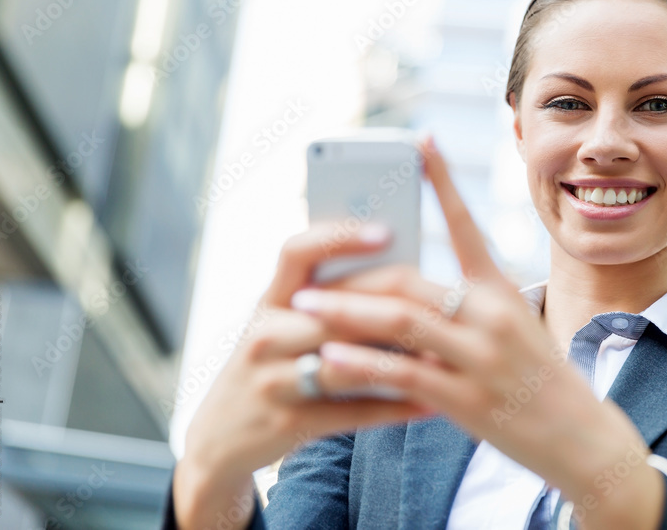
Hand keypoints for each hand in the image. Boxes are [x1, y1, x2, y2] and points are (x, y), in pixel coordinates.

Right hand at [173, 224, 433, 529]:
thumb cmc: (271, 365)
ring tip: (446, 354)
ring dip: (400, 360)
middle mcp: (265, 334)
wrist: (220, 435)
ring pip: (347, 363)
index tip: (386, 231)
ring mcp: (273, 380)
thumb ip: (327, 300)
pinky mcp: (288, 422)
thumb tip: (402, 272)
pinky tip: (431, 402)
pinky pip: (352, 412)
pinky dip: (394, 407)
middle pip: (335, 311)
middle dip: (392, 307)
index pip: (296, 252)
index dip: (339, 237)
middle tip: (444, 301)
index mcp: (269, 300)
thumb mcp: (282, 324)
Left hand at [290, 135, 664, 526]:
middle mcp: (492, 315)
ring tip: (305, 306)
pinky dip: (362, 364)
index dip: (443, 180)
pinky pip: (403, 373)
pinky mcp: (468, 399)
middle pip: (410, 280)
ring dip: (346, 311)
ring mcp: (481, 356)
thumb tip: (406, 293)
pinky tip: (328, 359)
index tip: (420, 140)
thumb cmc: (540, 379)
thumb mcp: (514, 327)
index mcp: (501, 291)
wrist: (582, 437)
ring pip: (401, 321)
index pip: (467, 224)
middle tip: (310, 277)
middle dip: (355, 277)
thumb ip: (466, 307)